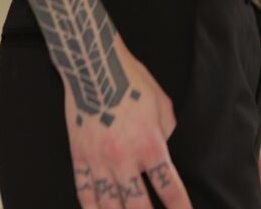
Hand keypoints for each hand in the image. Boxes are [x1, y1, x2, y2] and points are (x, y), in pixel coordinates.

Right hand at [63, 36, 192, 207]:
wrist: (94, 65)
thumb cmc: (131, 79)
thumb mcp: (161, 103)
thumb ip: (166, 132)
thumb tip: (165, 152)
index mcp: (150, 144)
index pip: (169, 188)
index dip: (180, 208)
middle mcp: (125, 158)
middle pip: (138, 207)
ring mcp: (99, 160)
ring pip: (110, 206)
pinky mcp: (80, 157)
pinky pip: (84, 192)